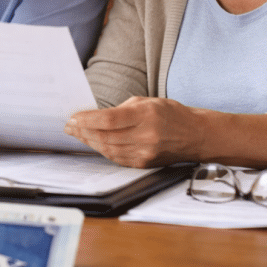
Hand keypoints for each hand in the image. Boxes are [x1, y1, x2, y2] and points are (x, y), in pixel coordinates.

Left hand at [64, 97, 200, 167]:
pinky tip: (94, 143)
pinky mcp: (145, 164)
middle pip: (105, 136)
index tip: (73, 118)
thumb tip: (96, 116)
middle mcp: (146, 136)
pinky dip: (102, 151)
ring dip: (89, 142)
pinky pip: (117, 158)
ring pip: (108, 149)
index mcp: (146, 115)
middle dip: (83, 132)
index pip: (109, 119)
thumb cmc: (170, 114)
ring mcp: (145, 153)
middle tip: (69, 127)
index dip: (87, 120)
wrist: (196, 135)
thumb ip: (122, 109)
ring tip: (77, 134)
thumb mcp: (147, 101)